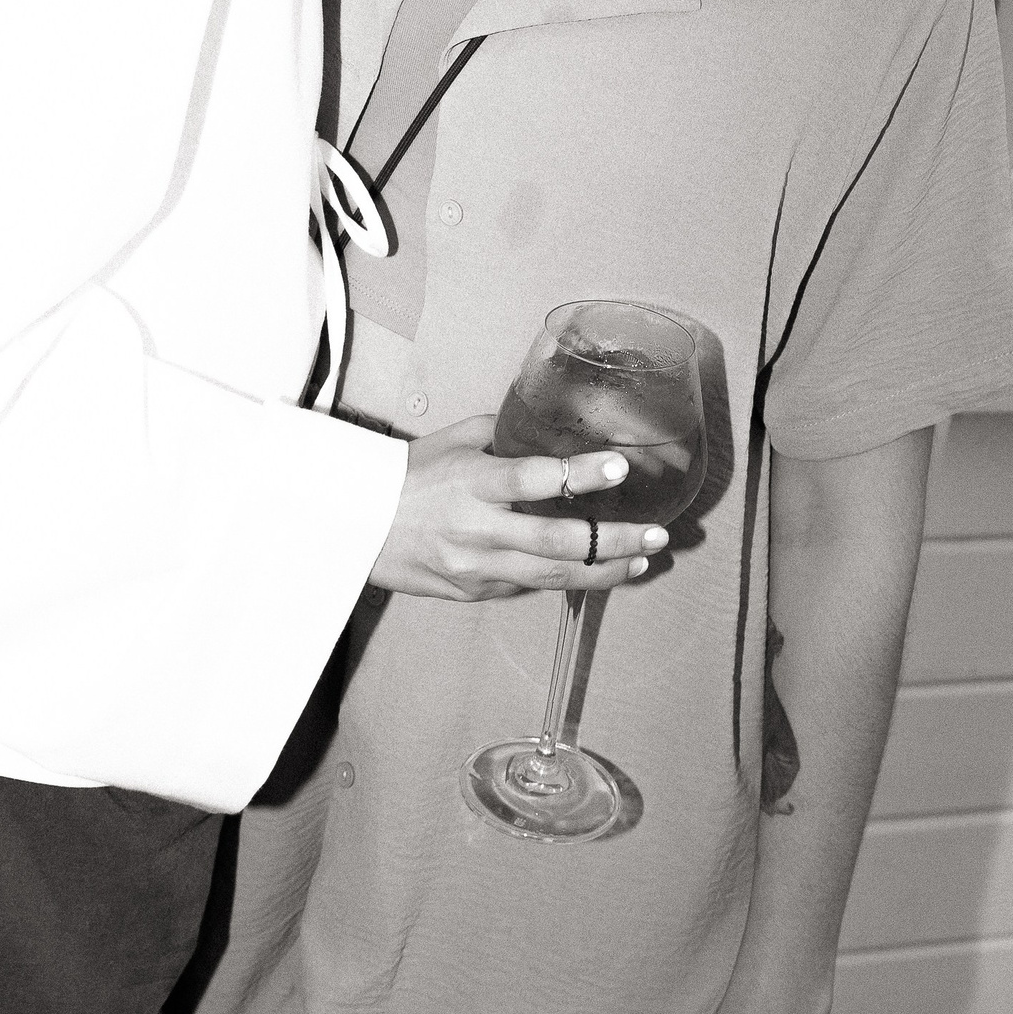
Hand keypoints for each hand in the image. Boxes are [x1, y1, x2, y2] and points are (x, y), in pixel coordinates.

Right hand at [367, 416, 669, 601]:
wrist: (354, 526)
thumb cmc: (407, 475)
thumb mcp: (455, 440)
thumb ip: (505, 433)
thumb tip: (553, 420)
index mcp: (471, 482)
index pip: (532, 479)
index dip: (579, 474)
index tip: (619, 465)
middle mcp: (476, 530)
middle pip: (557, 543)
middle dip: (614, 541)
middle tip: (657, 534)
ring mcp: (475, 569)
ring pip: (552, 578)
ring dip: (605, 572)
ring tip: (642, 561)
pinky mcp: (474, 593)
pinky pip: (529, 589)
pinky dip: (567, 580)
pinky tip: (598, 572)